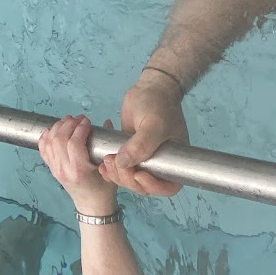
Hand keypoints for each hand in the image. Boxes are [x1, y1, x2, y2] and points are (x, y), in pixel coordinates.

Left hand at [38, 114, 118, 215]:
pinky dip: (46, 137)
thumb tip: (107, 123)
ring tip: (68, 121)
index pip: (74, 143)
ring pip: (50, 142)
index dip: (80, 127)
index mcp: (79, 170)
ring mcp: (55, 169)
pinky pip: (43, 149)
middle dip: (68, 124)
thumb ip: (108, 145)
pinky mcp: (52, 169)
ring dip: (58, 127)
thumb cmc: (104, 189)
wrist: (92, 205)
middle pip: (59, 139)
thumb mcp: (110, 169)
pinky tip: (53, 130)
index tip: (87, 121)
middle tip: (78, 119)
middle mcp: (64, 169)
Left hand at [99, 72, 188, 196]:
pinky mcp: (130, 154)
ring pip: (131, 180)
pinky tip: (102, 165)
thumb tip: (123, 164)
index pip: (168, 185)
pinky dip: (112, 171)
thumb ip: (141, 145)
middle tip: (115, 162)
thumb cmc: (158, 104)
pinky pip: (122, 170)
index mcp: (173, 159)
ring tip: (106, 161)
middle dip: (129, 179)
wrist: (148, 88)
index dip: (153, 186)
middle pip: (145, 186)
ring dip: (118, 175)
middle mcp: (160, 163)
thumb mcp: (153, 124)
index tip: (139, 174)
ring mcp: (144, 159)